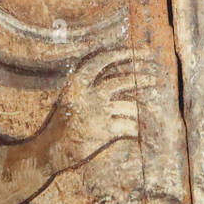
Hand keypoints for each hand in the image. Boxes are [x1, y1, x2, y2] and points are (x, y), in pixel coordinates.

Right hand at [42, 49, 156, 174]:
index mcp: (76, 83)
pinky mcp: (105, 131)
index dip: (122, 54)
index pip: (102, 60)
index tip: (141, 53)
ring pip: (131, 106)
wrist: (50, 151)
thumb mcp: (71, 97)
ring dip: (142, 109)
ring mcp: (97, 113)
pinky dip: (137, 129)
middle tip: (154, 77)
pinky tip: (139, 130)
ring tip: (148, 110)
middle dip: (142, 78)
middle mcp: (88, 94)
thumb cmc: (62, 123)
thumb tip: (121, 73)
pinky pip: (131, 126)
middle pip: (123, 81)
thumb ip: (90, 85)